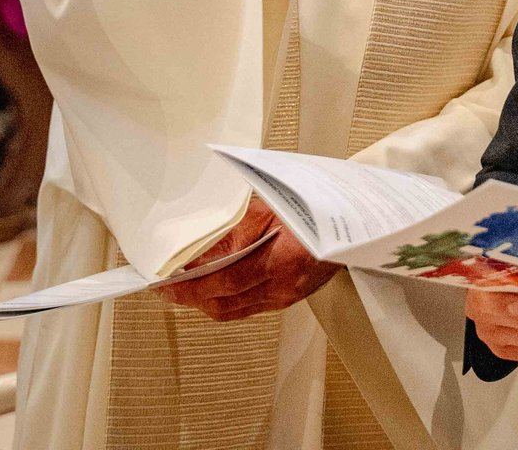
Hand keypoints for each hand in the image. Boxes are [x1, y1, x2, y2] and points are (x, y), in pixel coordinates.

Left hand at [159, 203, 335, 321]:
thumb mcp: (272, 207)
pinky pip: (248, 308)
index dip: (189, 286)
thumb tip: (199, 249)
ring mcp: (286, 296)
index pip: (223, 282)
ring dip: (205, 302)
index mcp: (281, 261)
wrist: (354, 220)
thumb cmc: (317, 206)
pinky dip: (225, 301)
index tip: (163, 282)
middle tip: (164, 289)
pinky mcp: (288, 298)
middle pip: (224, 304)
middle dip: (190, 298)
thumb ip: (234, 229)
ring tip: (183, 289)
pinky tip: (213, 290)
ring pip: (233, 310)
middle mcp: (283, 286)